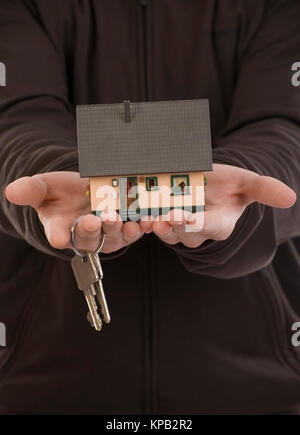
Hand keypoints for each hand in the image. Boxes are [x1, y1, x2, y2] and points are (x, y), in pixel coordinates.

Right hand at [5, 172, 142, 253]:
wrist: (83, 190)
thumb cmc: (60, 192)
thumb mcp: (44, 187)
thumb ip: (31, 190)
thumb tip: (11, 191)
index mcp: (61, 228)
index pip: (58, 234)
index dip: (60, 236)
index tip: (60, 236)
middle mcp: (84, 234)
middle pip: (89, 238)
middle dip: (92, 230)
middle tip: (94, 219)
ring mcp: (106, 233)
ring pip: (113, 237)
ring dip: (119, 230)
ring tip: (124, 222)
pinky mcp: (125, 228)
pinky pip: (134, 231)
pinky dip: (141, 227)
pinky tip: (147, 220)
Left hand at [140, 164, 296, 247]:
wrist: (209, 183)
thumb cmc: (230, 186)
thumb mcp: (247, 183)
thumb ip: (264, 189)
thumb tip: (291, 197)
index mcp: (218, 224)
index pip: (207, 227)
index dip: (194, 224)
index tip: (182, 218)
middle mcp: (195, 230)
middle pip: (180, 233)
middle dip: (169, 228)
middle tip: (157, 220)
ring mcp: (175, 225)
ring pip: (162, 230)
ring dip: (150, 225)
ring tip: (140, 217)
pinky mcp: (159, 217)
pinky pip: (148, 220)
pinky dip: (138, 216)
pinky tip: (128, 208)